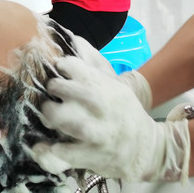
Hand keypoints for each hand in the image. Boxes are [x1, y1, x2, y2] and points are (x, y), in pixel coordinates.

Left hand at [29, 56, 188, 182]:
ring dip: (49, 115)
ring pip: (58, 117)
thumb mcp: (113, 82)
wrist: (144, 145)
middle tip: (52, 95)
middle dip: (50, 90)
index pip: (69, 64)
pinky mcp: (90, 154)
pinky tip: (50, 144)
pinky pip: (62, 151)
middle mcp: (97, 104)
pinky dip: (52, 149)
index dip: (60, 67)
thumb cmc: (123, 109)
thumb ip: (92, 62)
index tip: (59, 72)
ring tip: (50, 116)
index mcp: (102, 83)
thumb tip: (73, 38)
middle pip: (57, 88)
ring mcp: (94, 130)